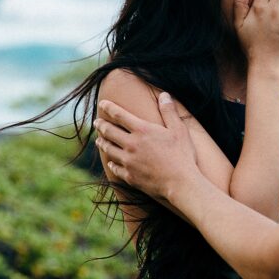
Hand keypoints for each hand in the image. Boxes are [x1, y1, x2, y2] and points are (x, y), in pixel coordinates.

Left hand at [96, 92, 198, 210]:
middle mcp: (131, 144)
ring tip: (98, 140)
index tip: (101, 104)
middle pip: (109, 132)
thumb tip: (164, 95)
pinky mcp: (130, 177)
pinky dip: (111, 164)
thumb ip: (169, 111)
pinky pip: (116, 168)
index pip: (119, 115)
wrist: (180, 183)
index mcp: (142, 130)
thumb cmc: (182, 155)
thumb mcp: (179, 129)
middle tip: (96, 123)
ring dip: (102, 143)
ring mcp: (129, 162)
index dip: (108, 108)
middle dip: (101, 125)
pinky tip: (110, 162)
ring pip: (109, 150)